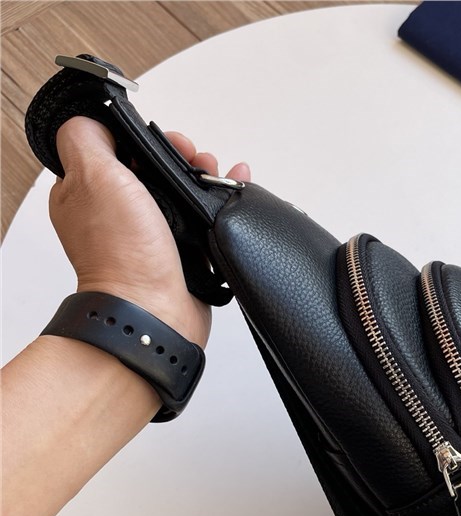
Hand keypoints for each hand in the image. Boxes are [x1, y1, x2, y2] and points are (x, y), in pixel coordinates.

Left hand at [48, 117, 250, 346]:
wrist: (155, 311)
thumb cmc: (123, 255)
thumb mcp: (92, 176)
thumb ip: (86, 138)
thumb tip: (98, 122)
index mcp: (89, 194)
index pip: (118, 149)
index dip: (145, 139)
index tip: (167, 140)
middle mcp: (120, 216)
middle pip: (156, 170)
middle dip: (183, 158)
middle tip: (197, 159)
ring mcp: (153, 237)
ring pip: (183, 193)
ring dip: (206, 177)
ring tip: (221, 174)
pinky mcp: (183, 255)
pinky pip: (204, 220)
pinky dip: (223, 203)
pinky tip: (237, 189)